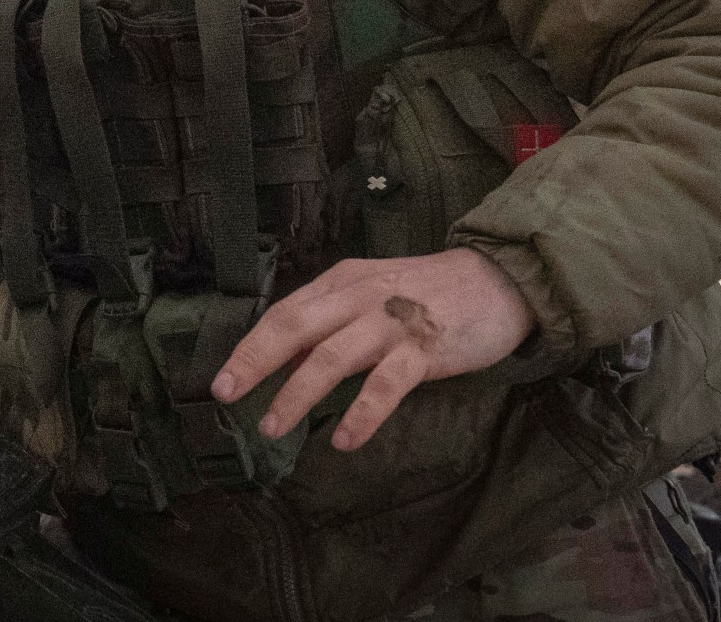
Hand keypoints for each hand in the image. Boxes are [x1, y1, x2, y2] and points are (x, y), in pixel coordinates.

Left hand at [210, 247, 534, 450]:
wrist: (499, 280)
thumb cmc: (428, 293)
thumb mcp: (372, 295)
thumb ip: (332, 323)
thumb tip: (286, 364)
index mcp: (342, 283)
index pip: (283, 313)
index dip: (249, 347)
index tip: (221, 381)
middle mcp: (359, 298)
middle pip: (294, 327)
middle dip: (255, 362)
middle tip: (226, 396)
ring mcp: (391, 323)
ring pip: (332, 357)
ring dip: (297, 394)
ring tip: (272, 427)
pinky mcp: (424, 349)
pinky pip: (385, 385)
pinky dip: (361, 413)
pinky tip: (343, 440)